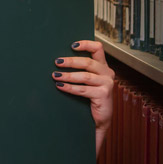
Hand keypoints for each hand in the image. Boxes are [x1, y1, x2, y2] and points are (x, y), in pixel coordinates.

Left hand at [52, 40, 114, 156]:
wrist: (99, 119)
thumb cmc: (89, 97)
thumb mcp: (86, 81)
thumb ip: (79, 69)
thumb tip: (58, 60)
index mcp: (102, 66)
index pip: (98, 49)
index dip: (86, 44)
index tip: (72, 45)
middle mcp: (107, 73)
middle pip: (88, 62)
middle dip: (70, 61)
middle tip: (57, 62)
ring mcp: (107, 84)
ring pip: (85, 76)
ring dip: (68, 75)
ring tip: (55, 76)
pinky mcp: (104, 94)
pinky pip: (84, 89)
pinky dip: (70, 87)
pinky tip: (60, 86)